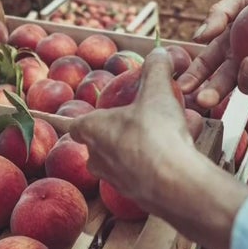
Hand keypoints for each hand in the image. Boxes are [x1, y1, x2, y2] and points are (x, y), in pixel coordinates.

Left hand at [70, 48, 247, 248]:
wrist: (174, 183)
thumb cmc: (156, 133)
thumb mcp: (158, 92)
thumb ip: (156, 69)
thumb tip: (160, 53)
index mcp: (93, 130)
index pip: (74, 125)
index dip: (80, 119)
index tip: (88, 116)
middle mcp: (97, 158)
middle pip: (95, 146)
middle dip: (110, 136)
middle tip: (132, 124)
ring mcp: (114, 180)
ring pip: (116, 163)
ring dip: (130, 152)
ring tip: (156, 141)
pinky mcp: (134, 196)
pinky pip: (137, 177)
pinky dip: (148, 168)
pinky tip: (170, 160)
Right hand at [178, 0, 247, 108]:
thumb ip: (222, 11)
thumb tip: (198, 37)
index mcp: (230, 41)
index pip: (207, 62)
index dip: (193, 75)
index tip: (182, 86)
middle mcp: (245, 59)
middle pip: (222, 82)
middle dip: (211, 92)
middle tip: (204, 99)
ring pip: (247, 87)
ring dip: (247, 77)